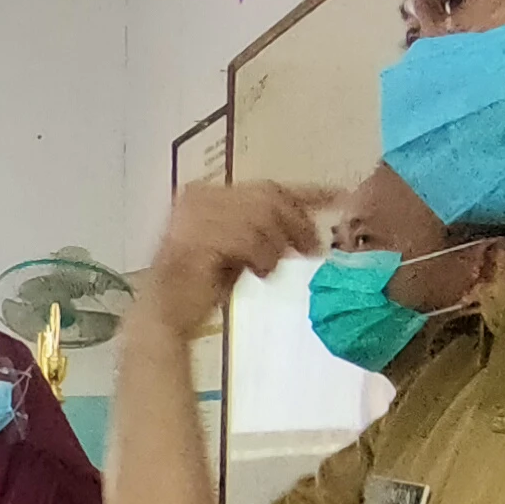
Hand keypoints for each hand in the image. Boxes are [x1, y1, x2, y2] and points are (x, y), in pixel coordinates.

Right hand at [137, 182, 333, 338]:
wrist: (164, 316)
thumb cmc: (199, 287)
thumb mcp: (240, 251)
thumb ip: (264, 231)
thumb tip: (307, 226)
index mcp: (205, 194)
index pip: (266, 187)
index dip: (306, 192)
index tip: (340, 197)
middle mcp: (197, 197)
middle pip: (267, 197)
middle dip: (295, 223)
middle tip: (310, 249)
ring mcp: (193, 215)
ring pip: (260, 217)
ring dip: (275, 246)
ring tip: (270, 269)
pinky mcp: (195, 237)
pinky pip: (247, 238)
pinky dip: (261, 256)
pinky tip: (259, 272)